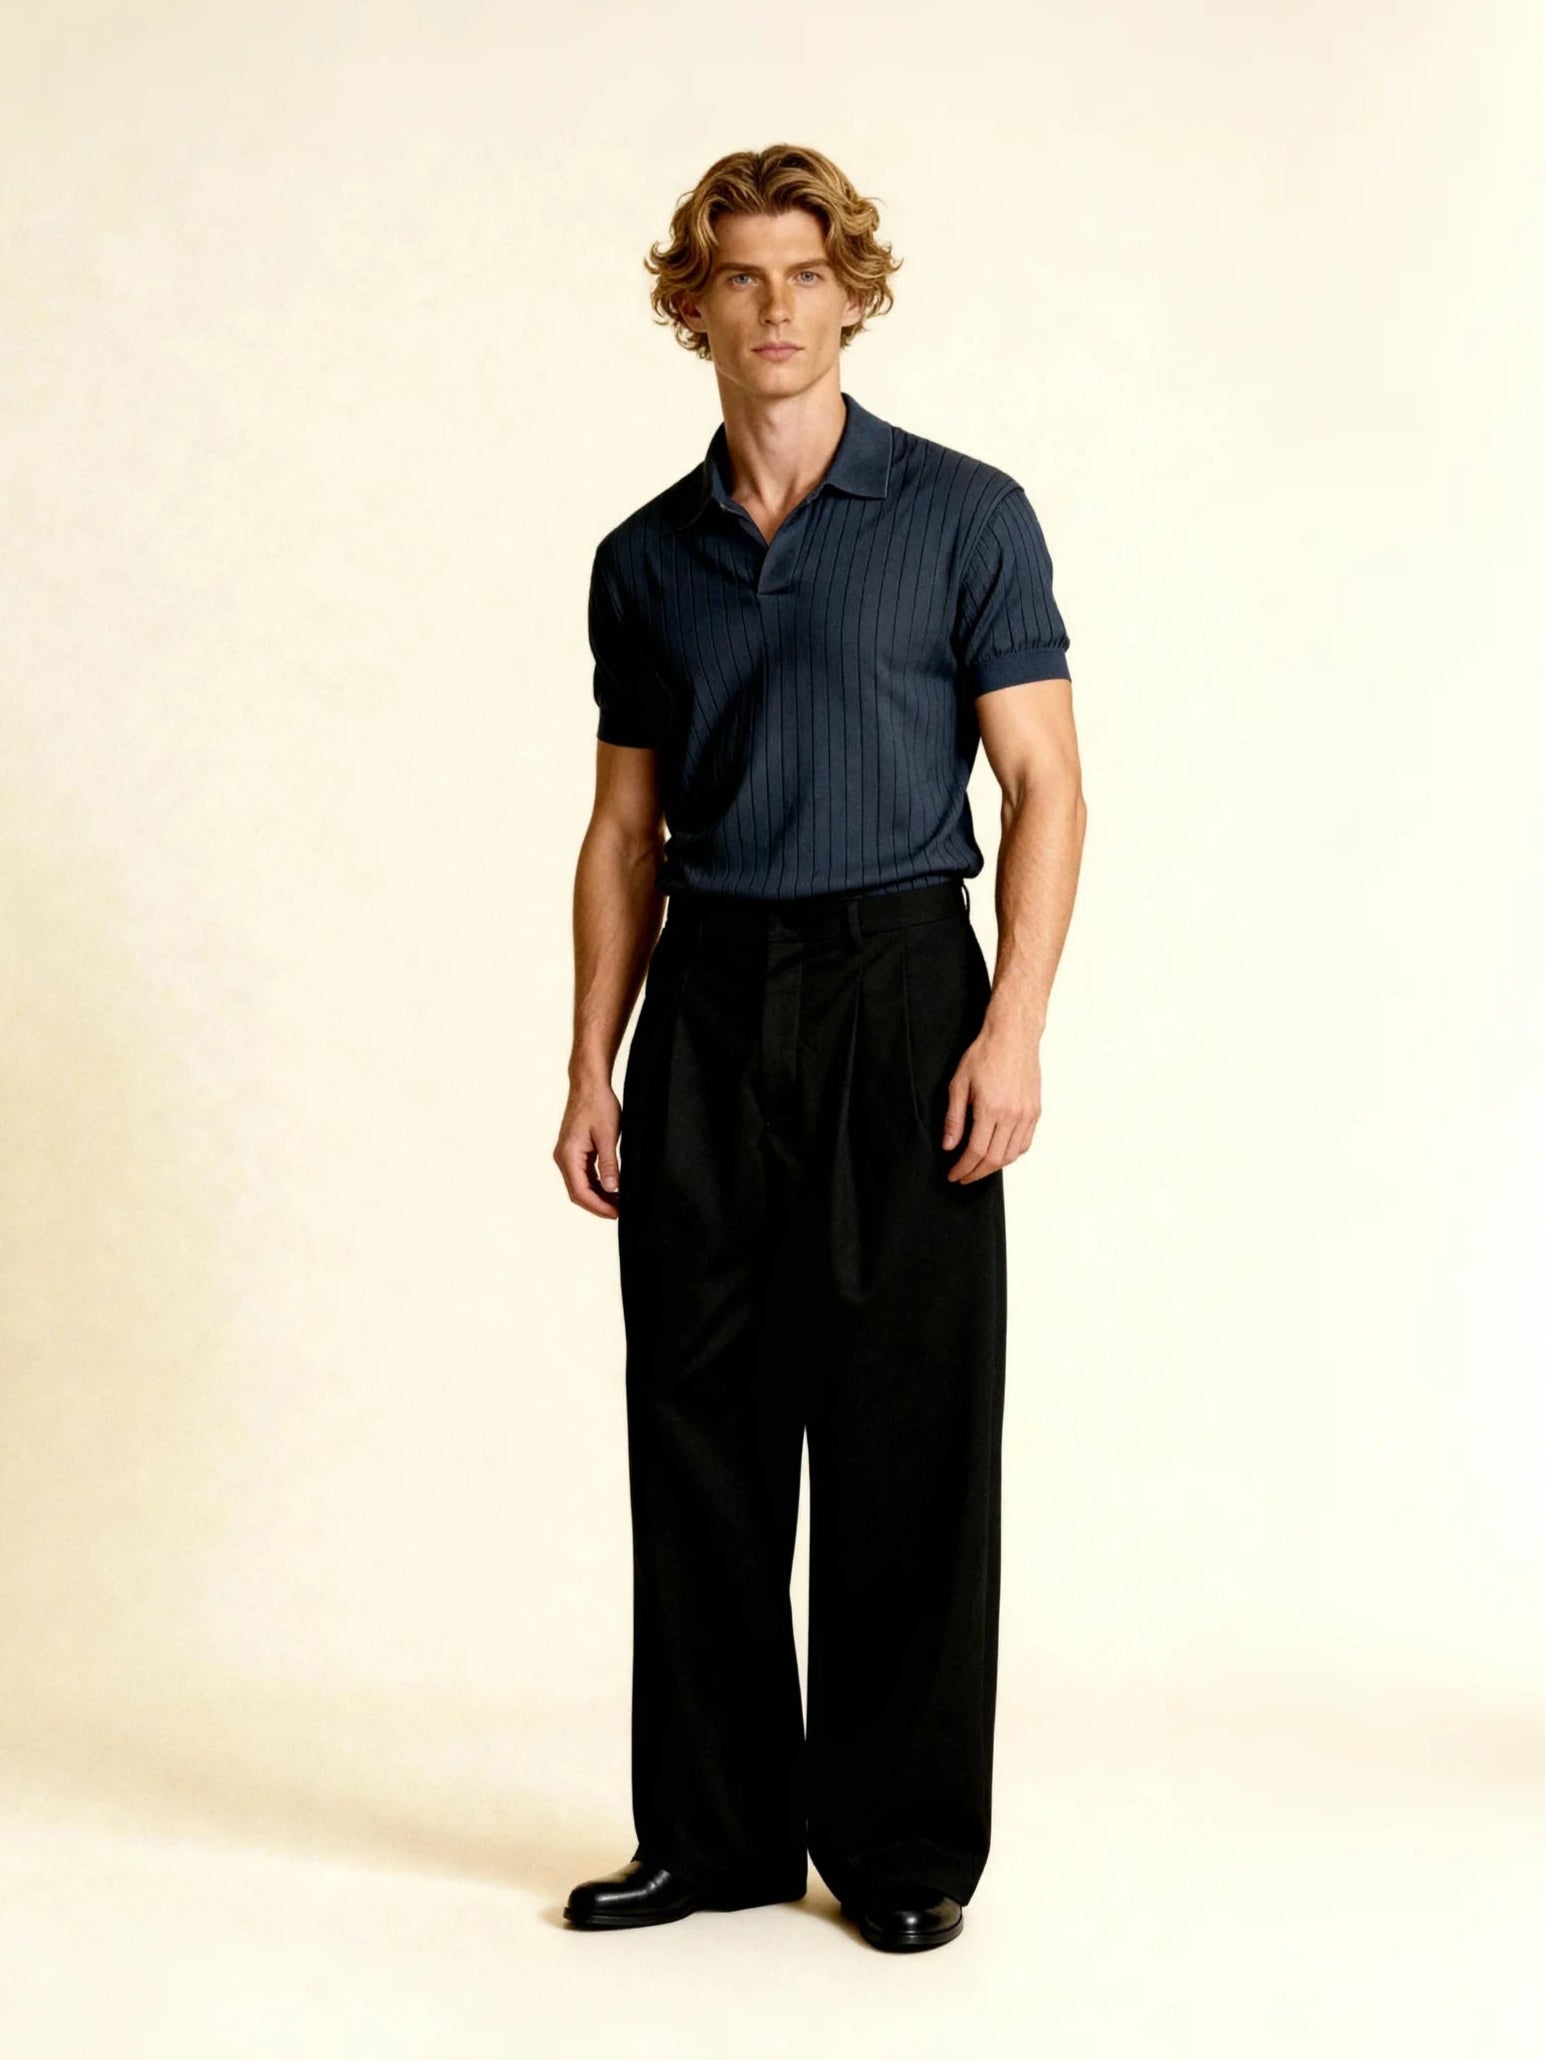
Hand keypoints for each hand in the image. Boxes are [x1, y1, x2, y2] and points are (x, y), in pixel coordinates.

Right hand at [554, 1079, 623, 1217]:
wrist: (589, 1084)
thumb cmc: (598, 1105)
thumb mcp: (608, 1136)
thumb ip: (609, 1165)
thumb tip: (613, 1189)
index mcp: (568, 1155)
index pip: (580, 1192)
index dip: (599, 1206)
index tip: (617, 1214)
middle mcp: (563, 1157)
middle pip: (578, 1192)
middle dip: (598, 1205)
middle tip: (621, 1212)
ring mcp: (567, 1155)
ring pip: (581, 1185)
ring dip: (598, 1196)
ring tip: (620, 1202)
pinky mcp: (574, 1151)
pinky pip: (583, 1175)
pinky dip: (596, 1184)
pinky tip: (612, 1188)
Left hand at [942, 1022, 1040, 1182]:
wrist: (1013, 1036)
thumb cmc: (984, 1054)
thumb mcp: (959, 1084)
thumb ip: (954, 1119)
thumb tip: (949, 1146)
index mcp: (991, 1108)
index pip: (976, 1151)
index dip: (963, 1168)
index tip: (953, 1174)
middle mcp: (1012, 1115)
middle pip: (995, 1159)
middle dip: (976, 1173)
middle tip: (963, 1176)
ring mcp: (1027, 1114)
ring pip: (1012, 1155)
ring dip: (994, 1167)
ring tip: (978, 1168)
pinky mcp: (1035, 1111)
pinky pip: (1025, 1143)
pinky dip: (1011, 1155)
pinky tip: (998, 1154)